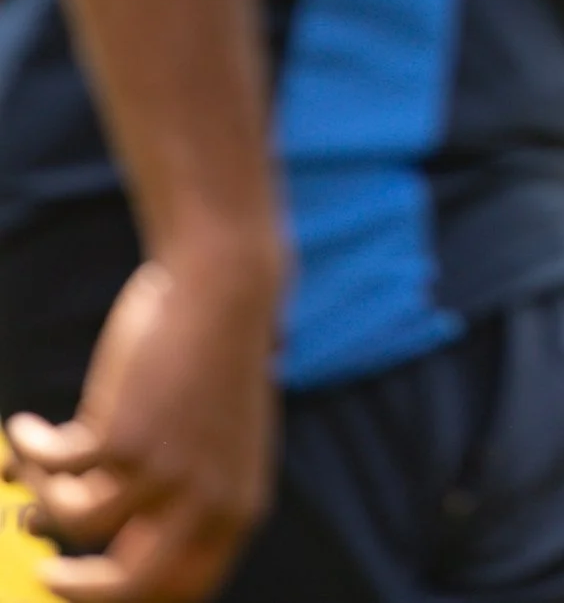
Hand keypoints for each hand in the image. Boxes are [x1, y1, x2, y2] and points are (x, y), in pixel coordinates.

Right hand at [3, 255, 279, 602]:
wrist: (224, 294)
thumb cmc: (212, 364)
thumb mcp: (210, 441)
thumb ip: (174, 494)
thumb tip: (103, 539)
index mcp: (239, 506)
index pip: (187, 587)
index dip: (133, 596)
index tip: (89, 585)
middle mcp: (207, 500)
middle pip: (130, 586)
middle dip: (76, 589)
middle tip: (46, 575)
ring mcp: (166, 473)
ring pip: (71, 521)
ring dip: (36, 495)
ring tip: (24, 466)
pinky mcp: (125, 439)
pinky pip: (51, 469)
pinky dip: (26, 450)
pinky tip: (22, 428)